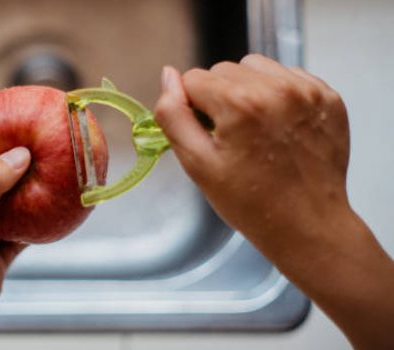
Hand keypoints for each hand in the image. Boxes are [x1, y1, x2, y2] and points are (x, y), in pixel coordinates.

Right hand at [154, 54, 393, 348]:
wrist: (307, 225)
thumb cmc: (248, 202)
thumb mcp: (197, 163)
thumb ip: (173, 115)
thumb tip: (168, 76)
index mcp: (241, 104)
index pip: (194, 79)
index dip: (192, 107)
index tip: (206, 135)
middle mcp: (277, 88)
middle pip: (224, 70)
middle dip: (219, 97)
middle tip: (230, 136)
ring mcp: (308, 90)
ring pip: (256, 67)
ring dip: (247, 89)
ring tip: (255, 127)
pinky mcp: (328, 97)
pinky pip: (288, 76)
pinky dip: (277, 94)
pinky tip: (279, 126)